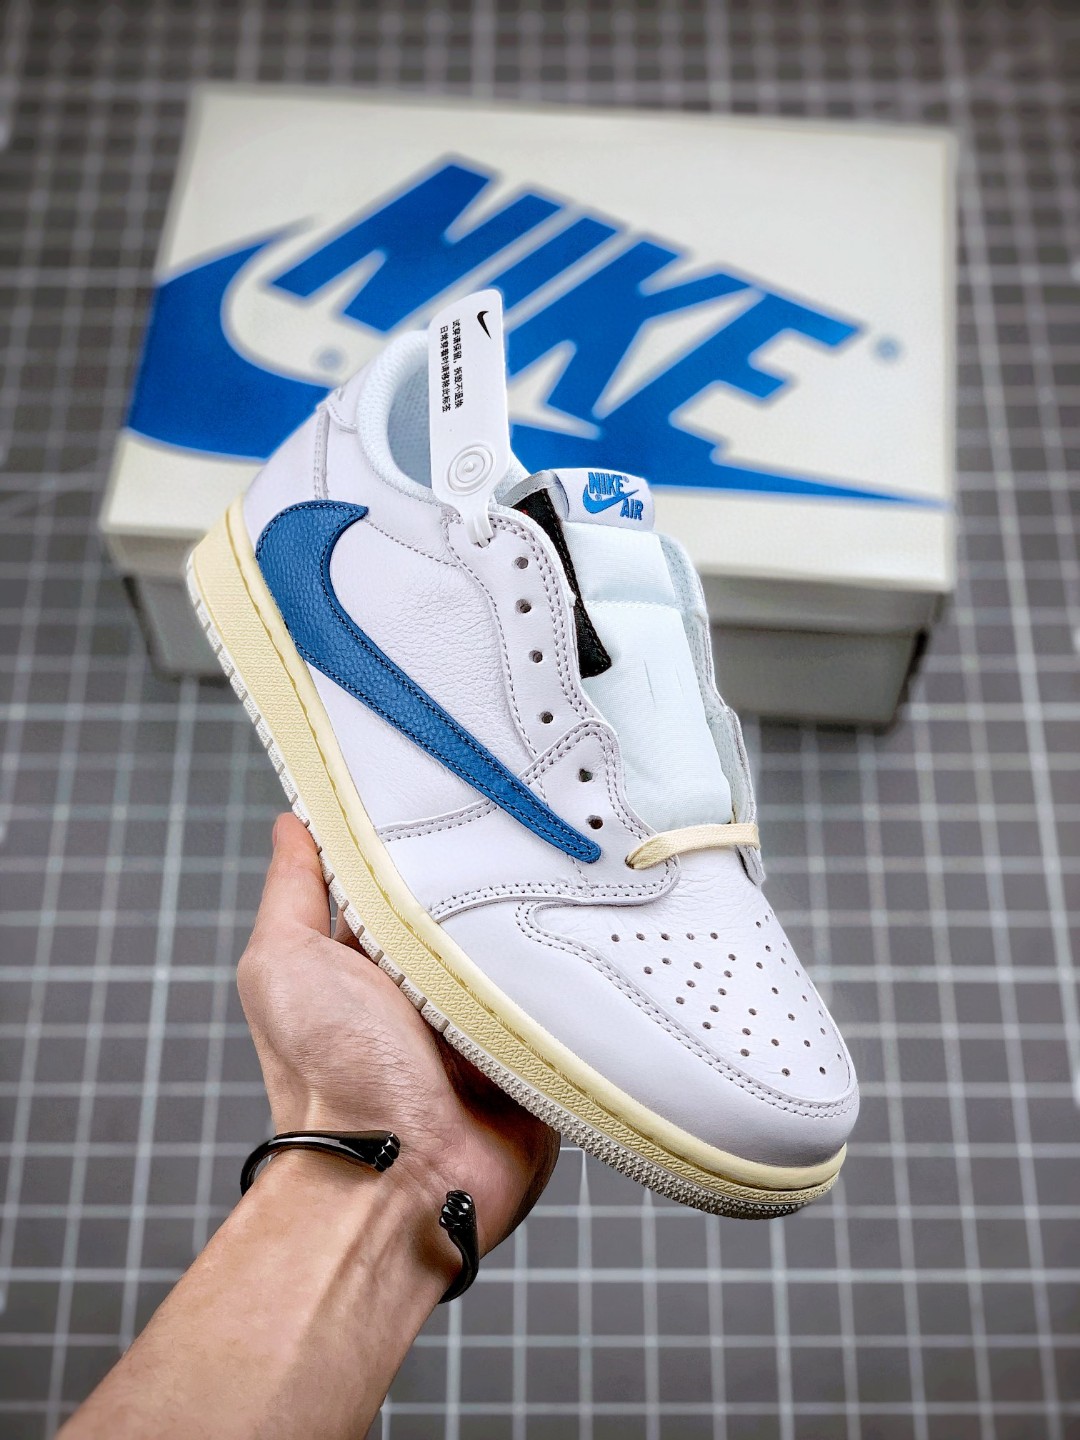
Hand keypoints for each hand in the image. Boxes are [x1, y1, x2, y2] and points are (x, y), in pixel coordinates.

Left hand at [237, 813, 559, 1259]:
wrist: (402, 1178)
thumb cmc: (329, 1076)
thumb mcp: (285, 963)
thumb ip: (292, 892)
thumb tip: (291, 822)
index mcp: (369, 962)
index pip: (398, 878)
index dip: (418, 835)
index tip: (451, 778)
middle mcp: (426, 987)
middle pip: (467, 906)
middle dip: (490, 870)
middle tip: (525, 814)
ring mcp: (485, 1018)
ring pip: (521, 944)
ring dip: (536, 918)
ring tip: (568, 862)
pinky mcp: (535, 1048)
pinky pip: (566, 995)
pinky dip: (575, 971)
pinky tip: (592, 926)